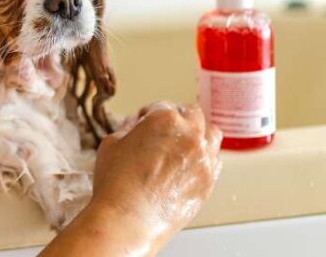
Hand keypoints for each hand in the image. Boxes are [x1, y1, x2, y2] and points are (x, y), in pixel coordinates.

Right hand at [42, 102, 221, 256]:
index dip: (148, 114)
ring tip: (183, 144)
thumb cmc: (117, 184)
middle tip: (165, 130)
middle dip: (177, 118)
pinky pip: (214, 161)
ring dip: (198, 134)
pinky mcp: (209, 181)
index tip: (143, 122)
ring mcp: (203, 158)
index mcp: (165, 119)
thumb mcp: (111, 143)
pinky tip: (188, 165)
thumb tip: (136, 128)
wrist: (128, 220)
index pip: (161, 106)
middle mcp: (190, 135)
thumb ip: (128, 129)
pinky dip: (204, 158)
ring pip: (211, 134)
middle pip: (192, 114)